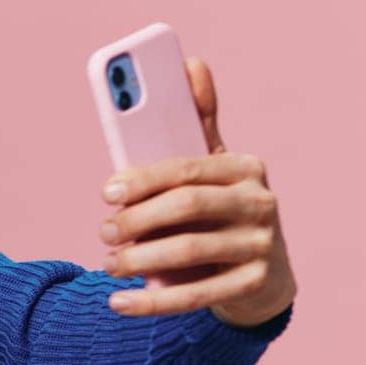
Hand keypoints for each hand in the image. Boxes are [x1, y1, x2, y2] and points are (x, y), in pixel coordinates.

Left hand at [98, 55, 296, 326]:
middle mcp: (261, 202)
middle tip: (102, 231)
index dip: (143, 179)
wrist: (260, 274)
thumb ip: (197, 121)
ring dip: (139, 259)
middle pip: (187, 207)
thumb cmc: (220, 208)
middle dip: (137, 219)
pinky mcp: (255, 285)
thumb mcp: (212, 166)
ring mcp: (263, 245)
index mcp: (245, 166)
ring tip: (109, 263)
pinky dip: (152, 300)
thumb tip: (191, 62)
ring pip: (190, 251)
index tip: (107, 192)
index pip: (187, 167)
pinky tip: (118, 302)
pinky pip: (196, 295)